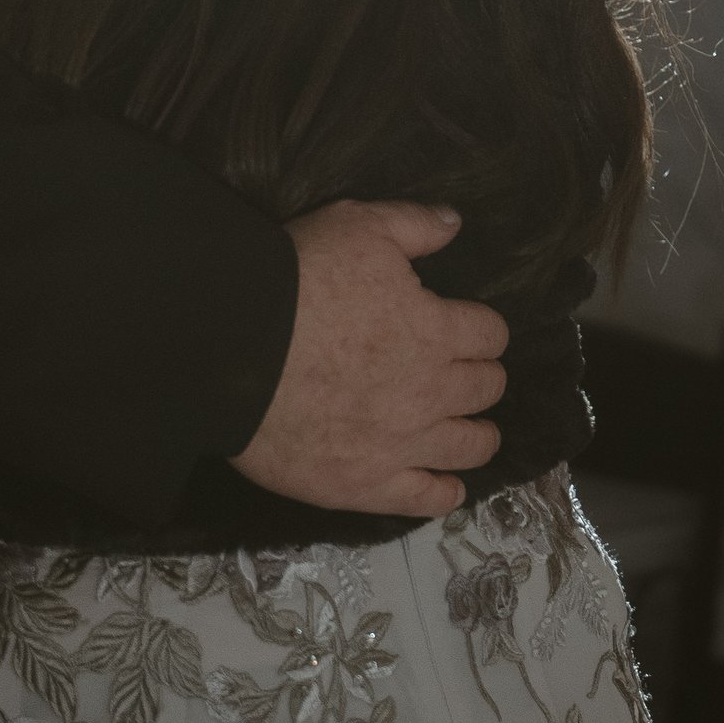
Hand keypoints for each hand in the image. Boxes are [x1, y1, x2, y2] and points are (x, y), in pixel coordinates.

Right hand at [229, 199, 505, 519]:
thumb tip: (455, 224)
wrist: (234, 349)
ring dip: (477, 435)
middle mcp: (432, 390)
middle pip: (485, 389)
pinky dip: (445, 491)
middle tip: (467, 375)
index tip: (469, 328)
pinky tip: (447, 484)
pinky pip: (427, 498)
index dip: (482, 328)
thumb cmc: (297, 280)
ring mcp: (403, 443)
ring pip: (470, 446)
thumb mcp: (357, 226)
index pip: (489, 333)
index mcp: (436, 329)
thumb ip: (413, 225)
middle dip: (482, 377)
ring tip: (471, 431)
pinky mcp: (368, 484)